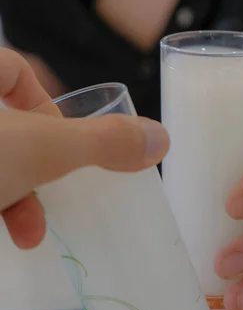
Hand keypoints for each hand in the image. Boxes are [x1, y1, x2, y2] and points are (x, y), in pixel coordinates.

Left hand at [0, 49, 168, 248]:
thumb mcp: (40, 147)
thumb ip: (99, 143)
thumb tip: (160, 140)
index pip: (16, 70)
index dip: (43, 101)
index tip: (61, 140)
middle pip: (8, 127)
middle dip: (37, 165)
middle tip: (52, 189)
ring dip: (18, 200)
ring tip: (29, 233)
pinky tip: (10, 238)